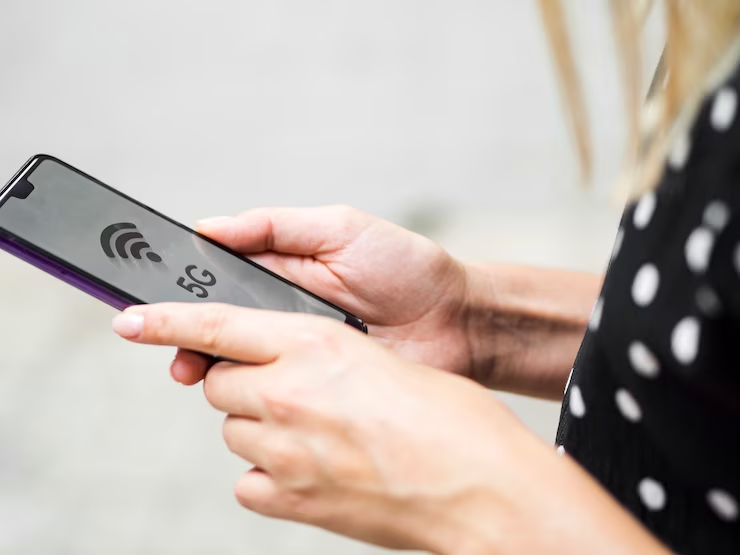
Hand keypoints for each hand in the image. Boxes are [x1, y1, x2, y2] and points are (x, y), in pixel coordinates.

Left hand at [112, 303, 670, 554]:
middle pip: (221, 383)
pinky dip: (270, 471)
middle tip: (290, 389)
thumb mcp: (380, 362)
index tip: (131, 319)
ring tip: (320, 432)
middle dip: (243, 381)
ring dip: (263, 425)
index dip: (166, 320)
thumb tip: (289, 368)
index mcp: (314, 345)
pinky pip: (250, 479)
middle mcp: (288, 394)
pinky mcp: (291, 501)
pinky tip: (313, 468)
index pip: (217, 324)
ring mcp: (284, 451)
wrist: (482, 488)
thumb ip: (320, 359)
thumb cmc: (451, 419)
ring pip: (235, 429)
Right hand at [182, 206, 470, 381]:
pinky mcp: (317, 391)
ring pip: (239, 368)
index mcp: (279, 274)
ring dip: (214, 373)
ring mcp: (298, 357)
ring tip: (200, 376)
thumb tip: (208, 227)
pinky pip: (276, 397)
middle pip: (218, 331)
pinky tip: (248, 401)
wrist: (459, 322)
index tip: (149, 309)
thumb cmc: (407, 268)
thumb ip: (274, 228)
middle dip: (189, 342)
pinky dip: (256, 400)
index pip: (215, 285)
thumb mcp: (340, 229)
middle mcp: (282, 317)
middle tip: (179, 357)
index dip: (182, 297)